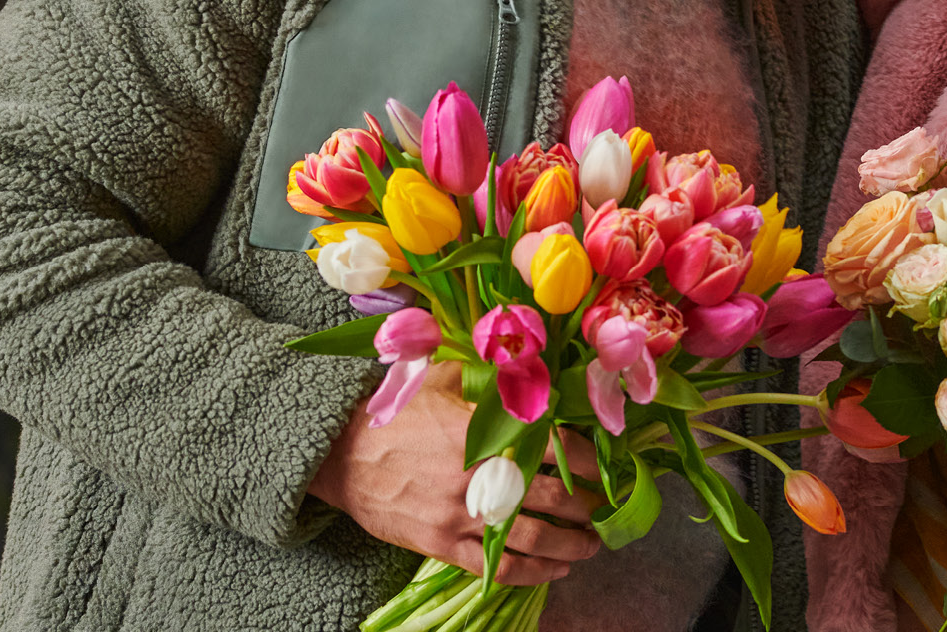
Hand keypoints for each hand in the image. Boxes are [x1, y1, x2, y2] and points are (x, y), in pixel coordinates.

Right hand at [308, 360, 602, 582]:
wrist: (339, 454)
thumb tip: (534, 373)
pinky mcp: (442, 545)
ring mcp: (459, 515)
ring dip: (571, 545)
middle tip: (604, 507)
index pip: (554, 446)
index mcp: (481, 431)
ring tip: (590, 545)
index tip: (608, 465)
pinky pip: (498, 567)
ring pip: (532, 539)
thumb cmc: (394, 414)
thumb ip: (489, 381)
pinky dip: (533, 572)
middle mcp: (477, 476)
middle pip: (552, 496)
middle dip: (587, 505)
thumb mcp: (443, 380)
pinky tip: (555, 569)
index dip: (589, 459)